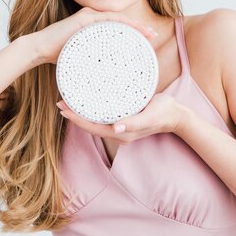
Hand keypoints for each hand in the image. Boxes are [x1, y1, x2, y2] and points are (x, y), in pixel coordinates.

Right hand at [29, 6, 157, 65]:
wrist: (39, 49)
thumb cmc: (58, 57)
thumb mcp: (81, 59)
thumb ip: (93, 63)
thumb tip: (104, 80)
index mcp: (94, 27)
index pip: (119, 28)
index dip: (135, 32)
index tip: (148, 41)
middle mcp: (93, 19)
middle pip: (122, 22)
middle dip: (139, 28)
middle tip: (154, 37)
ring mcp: (89, 17)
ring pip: (118, 19)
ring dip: (135, 25)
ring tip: (148, 34)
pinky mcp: (84, 18)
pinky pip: (108, 19)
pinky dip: (122, 23)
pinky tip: (133, 28)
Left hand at [56, 93, 187, 143]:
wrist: (176, 114)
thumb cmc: (164, 113)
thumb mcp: (150, 116)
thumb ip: (133, 123)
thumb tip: (115, 128)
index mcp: (122, 133)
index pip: (93, 127)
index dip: (77, 119)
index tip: (64, 108)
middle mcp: (118, 132)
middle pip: (91, 125)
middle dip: (74, 116)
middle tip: (60, 102)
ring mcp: (120, 127)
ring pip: (95, 122)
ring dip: (81, 113)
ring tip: (68, 101)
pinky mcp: (123, 120)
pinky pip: (103, 117)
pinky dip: (91, 110)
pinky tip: (86, 102)